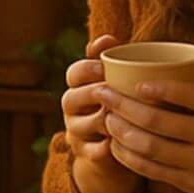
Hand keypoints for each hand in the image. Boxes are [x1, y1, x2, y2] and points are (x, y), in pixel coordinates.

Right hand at [61, 35, 140, 192]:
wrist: (120, 145)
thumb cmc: (124, 104)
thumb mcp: (120, 82)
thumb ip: (115, 60)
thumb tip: (107, 38)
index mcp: (79, 86)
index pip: (73, 73)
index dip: (86, 69)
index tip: (105, 68)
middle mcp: (72, 109)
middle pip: (69, 98)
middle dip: (91, 93)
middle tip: (113, 90)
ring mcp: (75, 132)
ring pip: (79, 124)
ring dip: (100, 119)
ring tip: (121, 116)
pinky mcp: (84, 154)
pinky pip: (89, 151)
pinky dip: (103, 148)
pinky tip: (118, 142)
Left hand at [97, 78, 193, 192]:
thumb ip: (190, 95)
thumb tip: (141, 73)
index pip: (185, 93)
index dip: (156, 88)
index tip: (134, 83)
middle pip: (156, 120)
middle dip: (122, 106)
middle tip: (103, 94)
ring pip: (148, 146)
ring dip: (120, 132)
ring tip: (107, 119)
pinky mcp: (189, 182)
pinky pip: (150, 168)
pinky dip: (128, 156)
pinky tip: (115, 144)